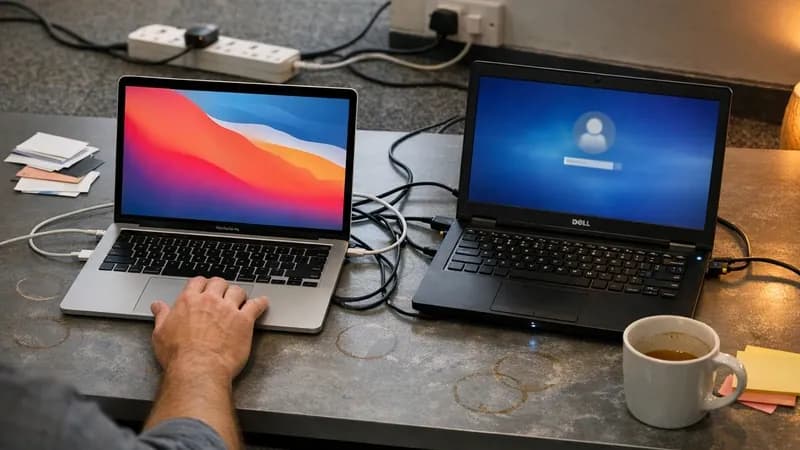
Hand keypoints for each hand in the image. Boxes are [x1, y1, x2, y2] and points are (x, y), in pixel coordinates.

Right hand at [150, 276, 268, 380]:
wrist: (198, 368)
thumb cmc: (178, 355)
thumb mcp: (161, 334)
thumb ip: (162, 316)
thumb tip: (157, 306)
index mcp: (189, 301)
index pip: (198, 282)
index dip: (202, 284)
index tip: (205, 288)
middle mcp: (210, 301)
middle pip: (219, 283)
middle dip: (221, 287)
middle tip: (223, 293)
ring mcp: (228, 309)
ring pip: (238, 291)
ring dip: (239, 294)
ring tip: (240, 300)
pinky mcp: (244, 321)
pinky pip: (256, 305)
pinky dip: (260, 303)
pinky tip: (262, 303)